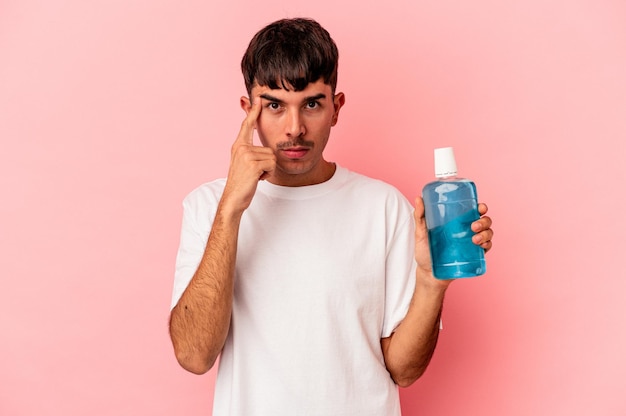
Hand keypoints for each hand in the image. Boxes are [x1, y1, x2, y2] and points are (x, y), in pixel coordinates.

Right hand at [222, 96, 275, 211]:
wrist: (233, 198)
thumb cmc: (242, 183)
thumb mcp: (245, 164)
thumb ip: (252, 153)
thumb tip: (266, 150)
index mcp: (239, 146)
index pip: (247, 126)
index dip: (253, 112)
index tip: (258, 99)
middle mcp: (241, 148)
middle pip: (269, 149)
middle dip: (268, 164)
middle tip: (255, 173)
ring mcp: (246, 155)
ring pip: (272, 157)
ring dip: (268, 169)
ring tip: (256, 176)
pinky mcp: (252, 164)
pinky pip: (272, 165)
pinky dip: (268, 174)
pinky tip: (258, 179)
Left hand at [413, 198, 493, 284]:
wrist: (428, 273)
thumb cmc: (424, 251)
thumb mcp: (421, 232)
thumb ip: (420, 216)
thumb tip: (418, 198)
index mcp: (457, 222)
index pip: (473, 211)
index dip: (481, 207)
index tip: (480, 208)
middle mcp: (467, 230)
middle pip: (484, 221)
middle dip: (484, 221)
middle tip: (474, 226)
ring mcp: (471, 242)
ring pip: (488, 233)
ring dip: (486, 233)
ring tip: (475, 239)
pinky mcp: (473, 255)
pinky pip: (487, 247)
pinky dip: (487, 244)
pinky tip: (481, 245)